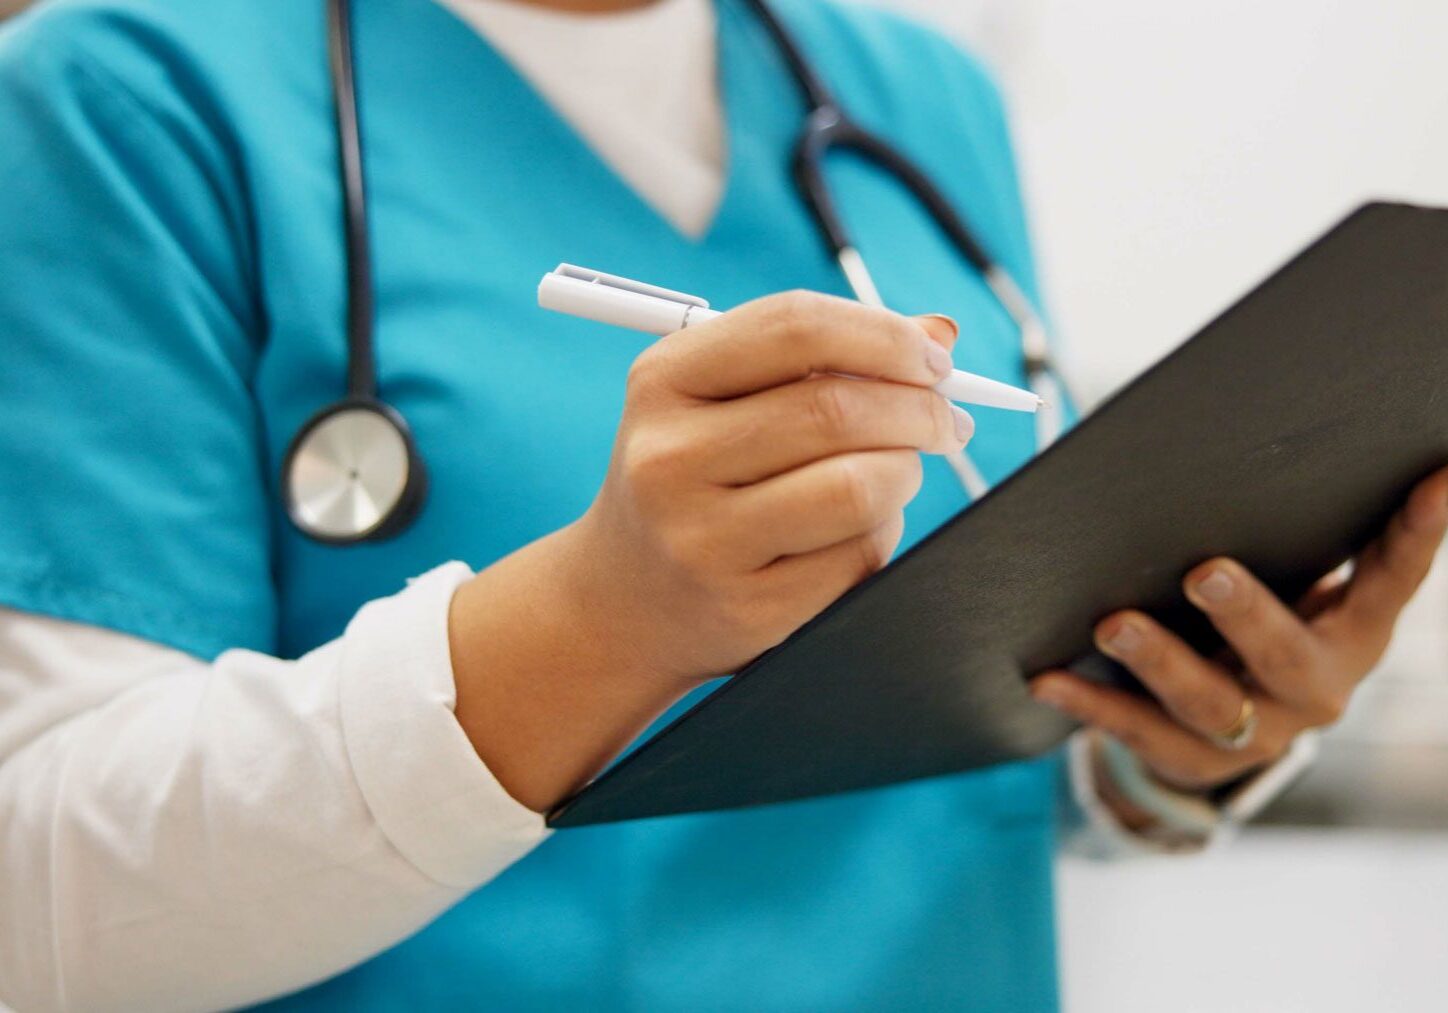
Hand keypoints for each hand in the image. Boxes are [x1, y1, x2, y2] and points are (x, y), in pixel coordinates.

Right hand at [573, 290, 969, 684]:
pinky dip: (882, 534)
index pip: (795, 327)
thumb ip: (825, 357)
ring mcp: (704, 539)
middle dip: (919, 410)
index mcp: (663, 380)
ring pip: (860, 487)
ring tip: (898, 473)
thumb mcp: (725, 401)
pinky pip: (859, 556)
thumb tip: (938, 334)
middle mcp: (671, 457)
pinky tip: (858, 531)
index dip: (884, 335)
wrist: (624, 603)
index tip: (932, 359)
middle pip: (837, 409)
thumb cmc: (695, 479)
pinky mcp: (748, 607)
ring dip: (905, 473)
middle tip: (945, 420)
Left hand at [1031, 465, 1447, 791]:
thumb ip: (1287, 534)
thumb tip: (1262, 435)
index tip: (1439, 476)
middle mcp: (1315, 691)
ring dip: (1158, 661)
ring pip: (1207, 705)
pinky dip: (1090, 705)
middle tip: (1205, 572)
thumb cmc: (1266, 619)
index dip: (1419, 531)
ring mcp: (1257, 735)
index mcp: (1353, 634)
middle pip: (1285, 656)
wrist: (1237, 725)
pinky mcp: (1193, 760)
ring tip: (1112, 625)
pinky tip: (1047, 678)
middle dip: (1246, 615)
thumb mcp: (1295, 584)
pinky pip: (1137, 734)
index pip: (1393, 578)